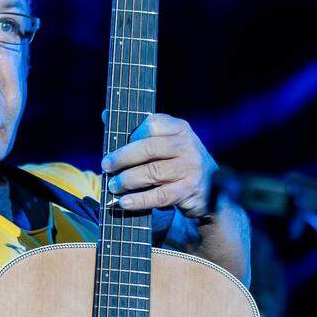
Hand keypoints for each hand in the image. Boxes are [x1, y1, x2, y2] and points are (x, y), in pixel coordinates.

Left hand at [102, 113, 217, 218]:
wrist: (210, 189)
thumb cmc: (178, 162)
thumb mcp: (166, 143)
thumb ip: (139, 132)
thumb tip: (105, 115)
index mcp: (180, 128)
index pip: (153, 124)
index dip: (133, 134)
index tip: (118, 146)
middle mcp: (188, 145)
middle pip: (150, 148)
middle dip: (123, 158)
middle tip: (106, 167)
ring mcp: (190, 168)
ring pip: (153, 172)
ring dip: (128, 180)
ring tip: (113, 186)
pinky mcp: (189, 190)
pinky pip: (160, 195)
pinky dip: (140, 200)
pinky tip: (125, 202)